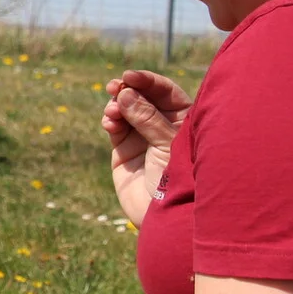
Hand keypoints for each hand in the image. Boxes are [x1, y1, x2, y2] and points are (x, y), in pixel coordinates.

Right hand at [101, 70, 190, 226]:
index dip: (147, 81)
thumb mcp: (166, 145)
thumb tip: (125, 93)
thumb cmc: (179, 179)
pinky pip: (115, 128)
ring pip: (126, 110)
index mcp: (183, 120)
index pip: (165, 91)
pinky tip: (109, 122)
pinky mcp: (124, 151)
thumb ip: (146, 117)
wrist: (166, 217)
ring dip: (116, 105)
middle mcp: (163, 126)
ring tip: (112, 112)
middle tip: (115, 86)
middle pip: (142, 97)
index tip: (129, 76)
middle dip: (128, 89)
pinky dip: (111, 121)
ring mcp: (143, 138)